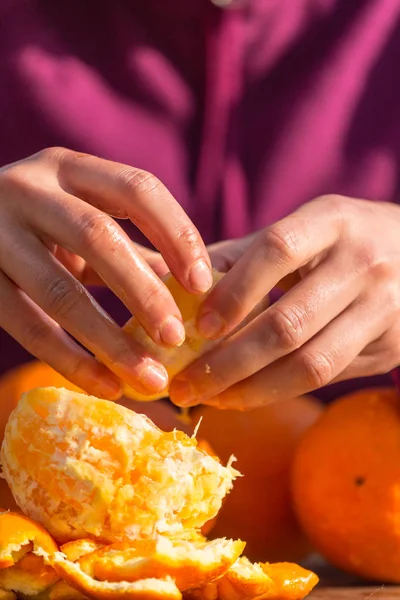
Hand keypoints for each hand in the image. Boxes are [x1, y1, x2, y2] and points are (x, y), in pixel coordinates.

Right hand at [0, 148, 211, 398]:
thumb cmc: (40, 228)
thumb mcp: (82, 222)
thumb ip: (133, 248)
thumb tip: (196, 292)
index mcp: (69, 168)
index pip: (137, 188)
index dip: (176, 234)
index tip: (203, 284)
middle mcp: (29, 190)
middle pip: (98, 237)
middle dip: (143, 292)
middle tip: (176, 338)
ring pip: (60, 291)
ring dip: (111, 341)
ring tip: (150, 379)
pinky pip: (27, 326)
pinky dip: (72, 360)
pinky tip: (106, 385)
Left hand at [169, 195, 399, 409]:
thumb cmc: (342, 241)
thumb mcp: (303, 230)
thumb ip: (244, 254)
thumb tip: (173, 282)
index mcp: (331, 221)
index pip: (276, 251)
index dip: (233, 292)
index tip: (196, 327)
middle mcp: (362, 263)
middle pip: (288, 323)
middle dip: (228, 362)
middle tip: (184, 385)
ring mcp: (382, 308)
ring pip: (310, 364)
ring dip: (251, 390)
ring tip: (210, 398)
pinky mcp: (390, 347)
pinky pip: (327, 378)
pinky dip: (279, 392)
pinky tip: (246, 395)